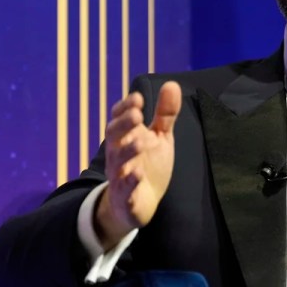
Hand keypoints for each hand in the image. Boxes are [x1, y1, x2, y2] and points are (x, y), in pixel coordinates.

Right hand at [95, 81, 181, 248]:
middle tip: (138, 116)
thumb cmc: (149, 163)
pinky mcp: (125, 197)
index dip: (125, 108)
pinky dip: (130, 183)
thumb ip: (165, 113)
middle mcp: (119, 153)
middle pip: (114, 136)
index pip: (120, 118)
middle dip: (124, 125)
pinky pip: (124, 190)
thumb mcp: (160, 136)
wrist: (140, 203)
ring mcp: (120, 175)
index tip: (138, 98)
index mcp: (126, 136)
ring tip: (140, 142)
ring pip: (118, 162)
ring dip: (128, 152)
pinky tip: (138, 174)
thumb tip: (172, 84)